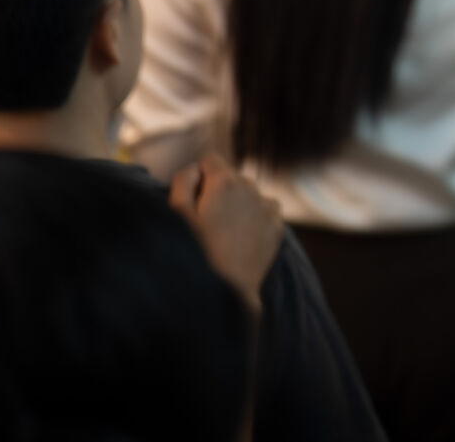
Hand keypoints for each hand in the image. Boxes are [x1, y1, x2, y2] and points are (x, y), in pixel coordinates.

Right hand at [170, 154, 283, 309]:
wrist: (224, 293)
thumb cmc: (194, 253)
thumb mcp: (176, 214)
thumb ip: (184, 181)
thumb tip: (195, 168)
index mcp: (224, 181)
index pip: (210, 160)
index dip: (198, 177)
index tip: (193, 200)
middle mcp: (250, 189)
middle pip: (231, 176)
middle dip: (218, 190)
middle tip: (206, 221)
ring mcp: (267, 208)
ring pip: (250, 193)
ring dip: (239, 202)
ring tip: (224, 231)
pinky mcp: (277, 228)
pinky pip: (267, 210)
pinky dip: (256, 216)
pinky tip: (243, 236)